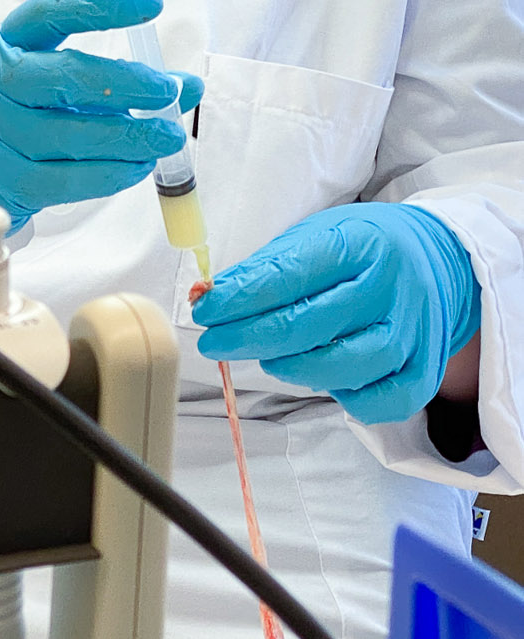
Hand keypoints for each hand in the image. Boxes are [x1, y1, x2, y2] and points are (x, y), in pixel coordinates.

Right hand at [0, 0, 202, 256]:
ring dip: (129, 136)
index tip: (152, 3)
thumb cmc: (6, 110)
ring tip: (166, 137)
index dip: (102, 4)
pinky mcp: (5, 180)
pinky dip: (110, 174)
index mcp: (4, 43)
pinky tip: (137, 166)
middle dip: (124, 83)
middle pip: (61, 77)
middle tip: (166, 90)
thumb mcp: (44, 75)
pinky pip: (66, 180)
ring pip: (69, 134)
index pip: (51, 11)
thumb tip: (185, 86)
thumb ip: (111, 75)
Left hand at [194, 202, 480, 424]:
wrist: (434, 259)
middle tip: (214, 343)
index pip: (287, 277)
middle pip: (309, 325)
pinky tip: (323, 378)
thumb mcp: (312, 236)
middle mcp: (390, 288)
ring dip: (292, 368)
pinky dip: (345, 398)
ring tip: (268, 357)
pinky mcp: (424, 369)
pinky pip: (380, 401)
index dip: (238, 300)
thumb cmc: (359, 248)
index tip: (204, 312)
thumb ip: (265, 268)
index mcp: (358, 243)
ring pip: (345, 366)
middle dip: (249, 338)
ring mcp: (413, 332)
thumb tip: (212, 299)